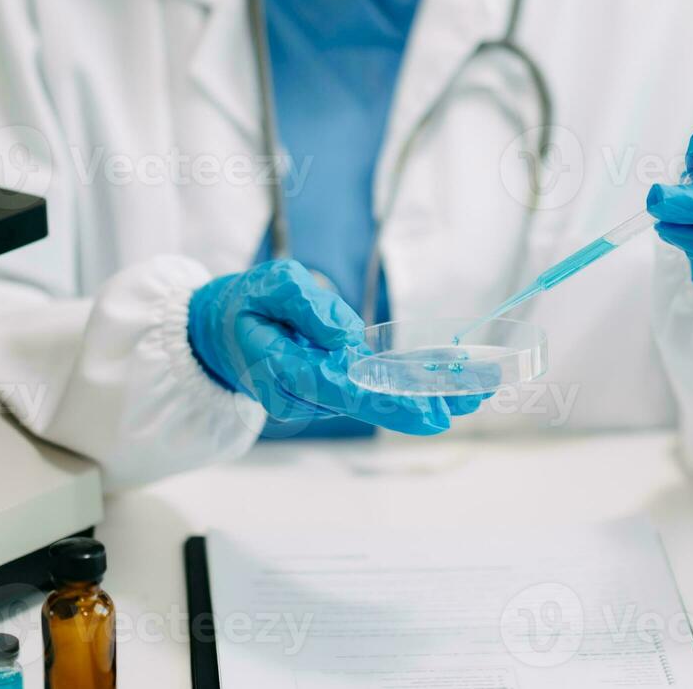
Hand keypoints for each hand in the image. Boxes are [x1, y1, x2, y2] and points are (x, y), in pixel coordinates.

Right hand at [187, 260, 482, 432]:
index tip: (432, 410)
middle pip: (365, 404)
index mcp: (279, 368)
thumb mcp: (272, 283)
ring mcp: (310, 400)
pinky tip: (443, 383)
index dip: (390, 402)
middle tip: (473, 401)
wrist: (219, 332)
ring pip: (370, 400)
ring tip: (472, 387)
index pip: (342, 388)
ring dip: (419, 394)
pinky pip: (367, 393)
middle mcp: (297, 395)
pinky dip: (403, 388)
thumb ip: (308, 306)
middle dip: (421, 404)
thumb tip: (348, 337)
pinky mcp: (324, 394)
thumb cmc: (247, 302)